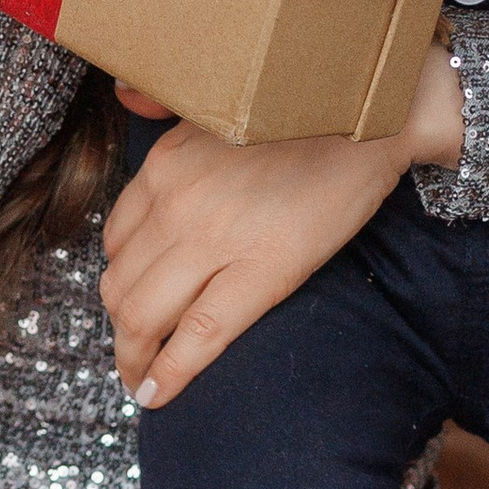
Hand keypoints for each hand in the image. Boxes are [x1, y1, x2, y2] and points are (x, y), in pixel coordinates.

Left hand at [101, 38, 459, 408]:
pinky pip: (198, 335)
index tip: (130, 302)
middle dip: (120, 328)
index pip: (116, 239)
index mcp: (166, 162)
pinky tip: (158, 394)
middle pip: (120, 283)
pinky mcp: (262, 270)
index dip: (119, 280)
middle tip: (134, 352)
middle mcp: (176, 198)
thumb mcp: (219, 105)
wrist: (373, 118)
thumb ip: (166, 115)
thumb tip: (126, 95)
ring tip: (142, 378)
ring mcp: (214, 236)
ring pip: (142, 314)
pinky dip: (168, 373)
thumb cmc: (304, 115)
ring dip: (133, 356)